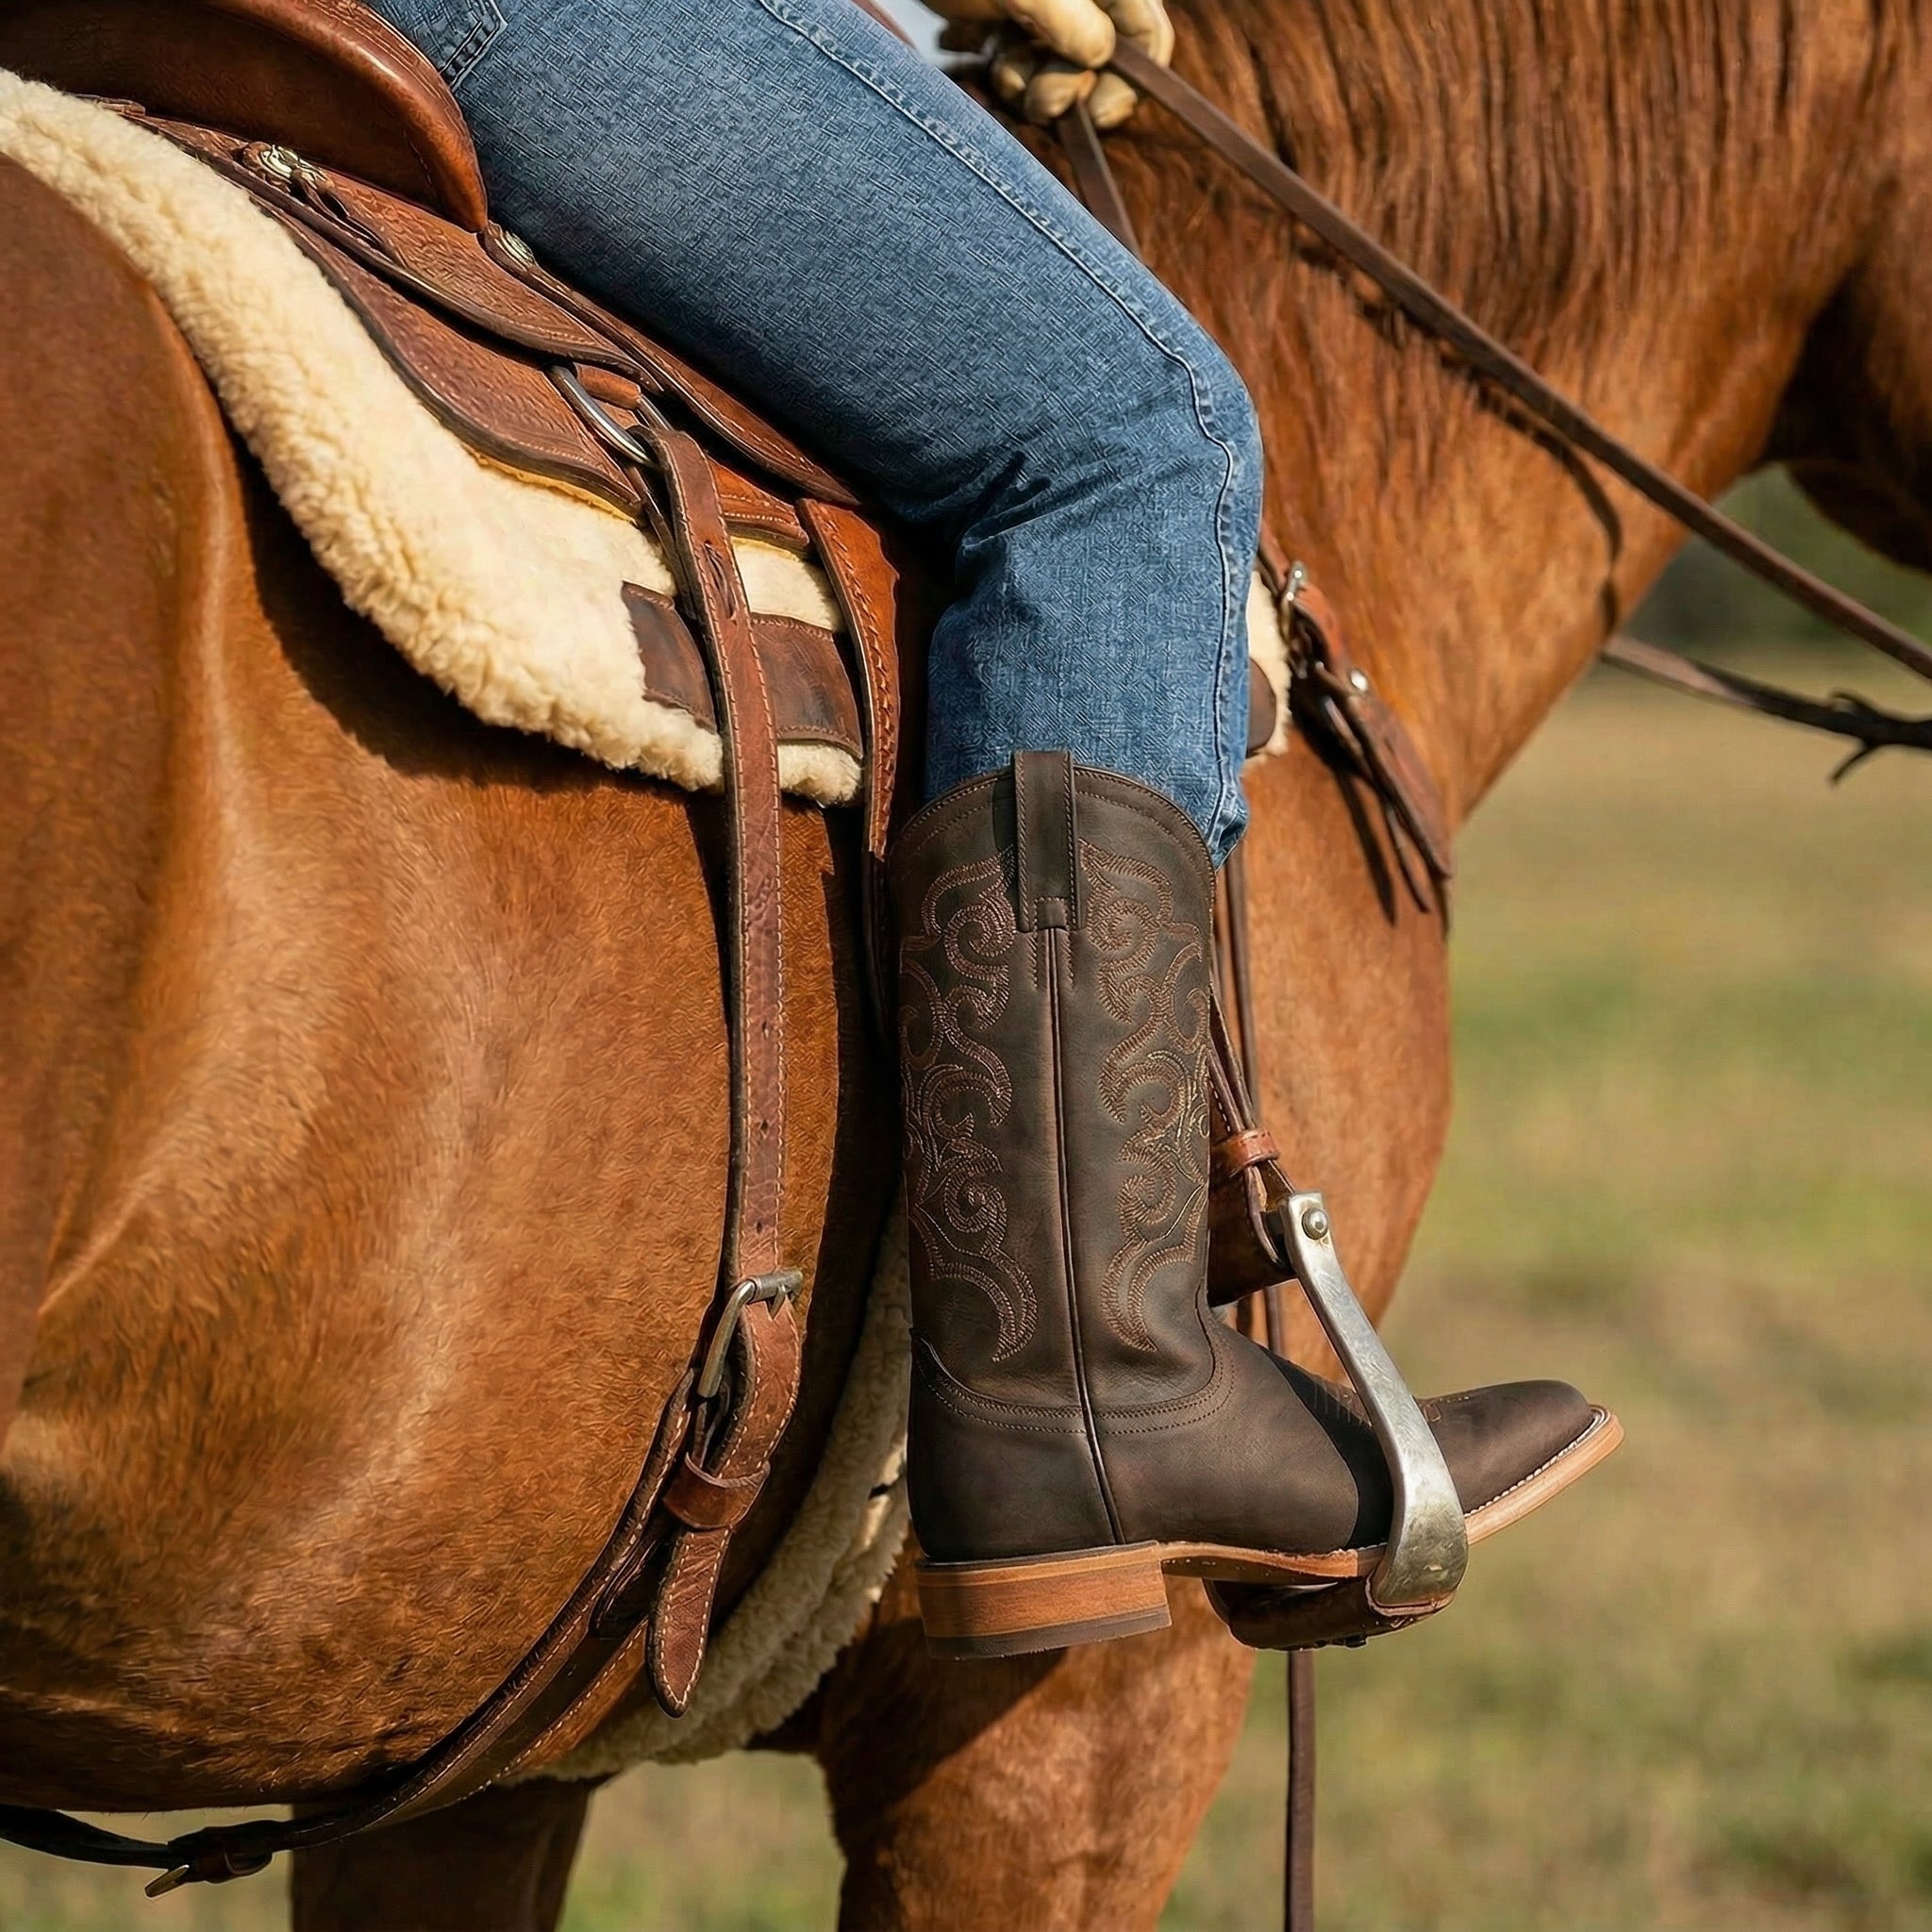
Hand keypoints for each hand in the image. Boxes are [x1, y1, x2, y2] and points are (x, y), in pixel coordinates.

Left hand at [925, 0, 1173, 127]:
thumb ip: (1066, 18)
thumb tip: (1102, 57)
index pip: (1147, 35)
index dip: (1129, 83)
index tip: (1095, 117)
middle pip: (1106, 61)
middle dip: (1071, 88)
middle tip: (1034, 99)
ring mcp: (1048, 4)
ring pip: (1064, 69)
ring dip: (1034, 85)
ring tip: (1001, 69)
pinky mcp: (1012, 17)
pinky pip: (1029, 62)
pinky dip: (1012, 74)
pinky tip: (989, 59)